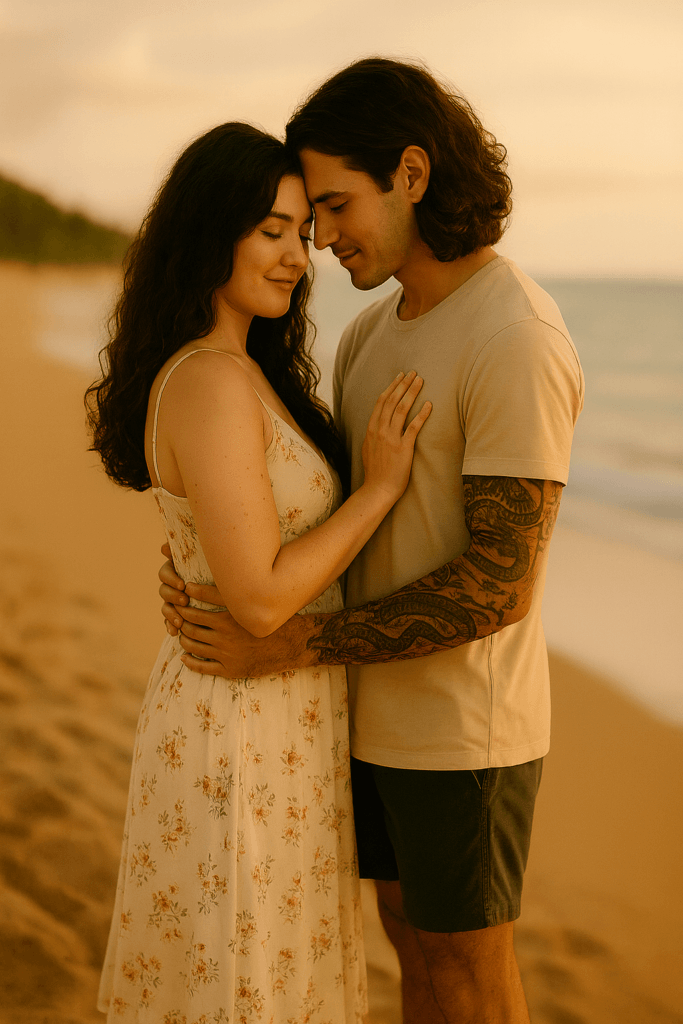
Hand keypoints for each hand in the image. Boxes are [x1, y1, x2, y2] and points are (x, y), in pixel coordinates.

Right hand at [158, 543, 224, 635]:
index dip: (171, 578)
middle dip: (172, 596)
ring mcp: (176, 601)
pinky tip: (174, 631)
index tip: (183, 585)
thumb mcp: (214, 565)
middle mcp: (175, 586)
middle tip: (184, 601)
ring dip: (170, 613)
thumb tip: (168, 545)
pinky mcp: (179, 615)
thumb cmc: (224, 575)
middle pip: (163, 590)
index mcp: (179, 571)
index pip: (166, 573)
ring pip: (165, 606)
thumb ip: (199, 553)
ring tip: (180, 621)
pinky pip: (169, 621)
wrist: (236, 598)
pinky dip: (170, 626)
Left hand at [176, 604, 312, 677]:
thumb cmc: (270, 616)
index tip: (178, 604)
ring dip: (183, 641)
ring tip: (181, 634)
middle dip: (179, 623)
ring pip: (194, 648)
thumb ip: (219, 593)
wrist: (293, 643)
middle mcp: (225, 640)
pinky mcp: (232, 671)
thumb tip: (191, 586)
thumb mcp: (247, 602)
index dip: (181, 608)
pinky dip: (190, 662)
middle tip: (175, 618)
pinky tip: (185, 657)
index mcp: (227, 620)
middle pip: (190, 631)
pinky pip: (204, 668)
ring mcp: (228, 657)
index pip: (192, 613)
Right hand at [361, 371, 431, 503]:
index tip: (400, 376)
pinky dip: (422, 414)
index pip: (382, 401)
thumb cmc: (375, 472)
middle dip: (403, 384)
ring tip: (420, 381)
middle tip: (413, 373)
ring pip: (401, 409)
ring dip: (412, 392)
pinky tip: (429, 405)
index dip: (392, 387)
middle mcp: (380, 430)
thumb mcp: (368, 448)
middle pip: (392, 401)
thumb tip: (378, 424)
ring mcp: (391, 438)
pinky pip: (413, 427)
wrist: (378, 489)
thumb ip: (374, 434)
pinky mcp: (403, 448)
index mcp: (371, 429)